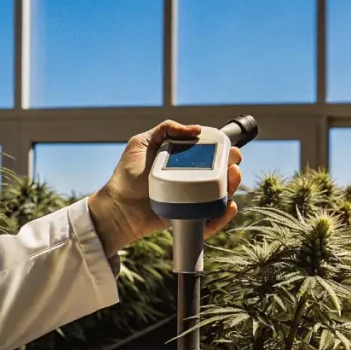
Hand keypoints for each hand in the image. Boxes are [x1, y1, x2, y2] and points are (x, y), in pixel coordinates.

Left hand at [88, 120, 242, 257]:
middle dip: (232, 168)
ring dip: (233, 187)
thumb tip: (196, 129)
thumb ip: (165, 130)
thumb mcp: (141, 143)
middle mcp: (191, 181)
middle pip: (221, 175)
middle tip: (233, 165)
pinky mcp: (189, 219)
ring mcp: (192, 201)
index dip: (224, 152)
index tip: (229, 148)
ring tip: (233, 179)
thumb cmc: (127, 176)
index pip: (210, 156)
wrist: (118, 207)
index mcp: (183, 163)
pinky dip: (223, 216)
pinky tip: (229, 206)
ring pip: (221, 196)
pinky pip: (211, 220)